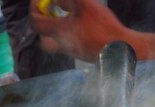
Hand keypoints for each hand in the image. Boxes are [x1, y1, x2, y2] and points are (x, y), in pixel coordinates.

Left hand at [30, 0, 154, 61]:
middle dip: (42, 25)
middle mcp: (63, 45)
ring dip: (55, 29)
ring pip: (55, 43)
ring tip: (65, 16)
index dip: (34, 9)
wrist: (120, 49)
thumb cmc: (103, 27)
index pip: (36, 23)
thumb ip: (67, 0)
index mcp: (60, 32)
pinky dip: (67, 33)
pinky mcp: (82, 54)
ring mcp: (73, 52)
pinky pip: (68, 44)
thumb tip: (56, 1)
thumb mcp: (85, 4)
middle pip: (43, 39)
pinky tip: (78, 24)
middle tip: (49, 12)